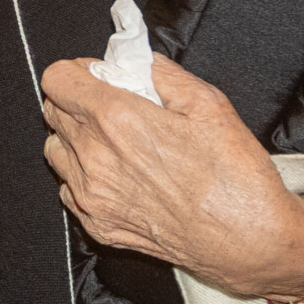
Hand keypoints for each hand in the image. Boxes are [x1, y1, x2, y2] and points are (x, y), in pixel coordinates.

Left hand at [40, 55, 303, 302]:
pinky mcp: (98, 226)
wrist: (250, 242)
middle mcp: (94, 158)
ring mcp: (92, 197)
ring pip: (55, 150)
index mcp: (116, 120)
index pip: (56, 79)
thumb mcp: (208, 103)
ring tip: (116, 142)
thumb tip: (135, 61)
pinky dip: (84, 177)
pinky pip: (69, 189)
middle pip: (52, 111)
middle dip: (78, 101)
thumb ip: (161, 72)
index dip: (78, 71)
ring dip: (76, 139)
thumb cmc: (235, 177)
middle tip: (116, 106)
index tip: (100, 76)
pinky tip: (120, 175)